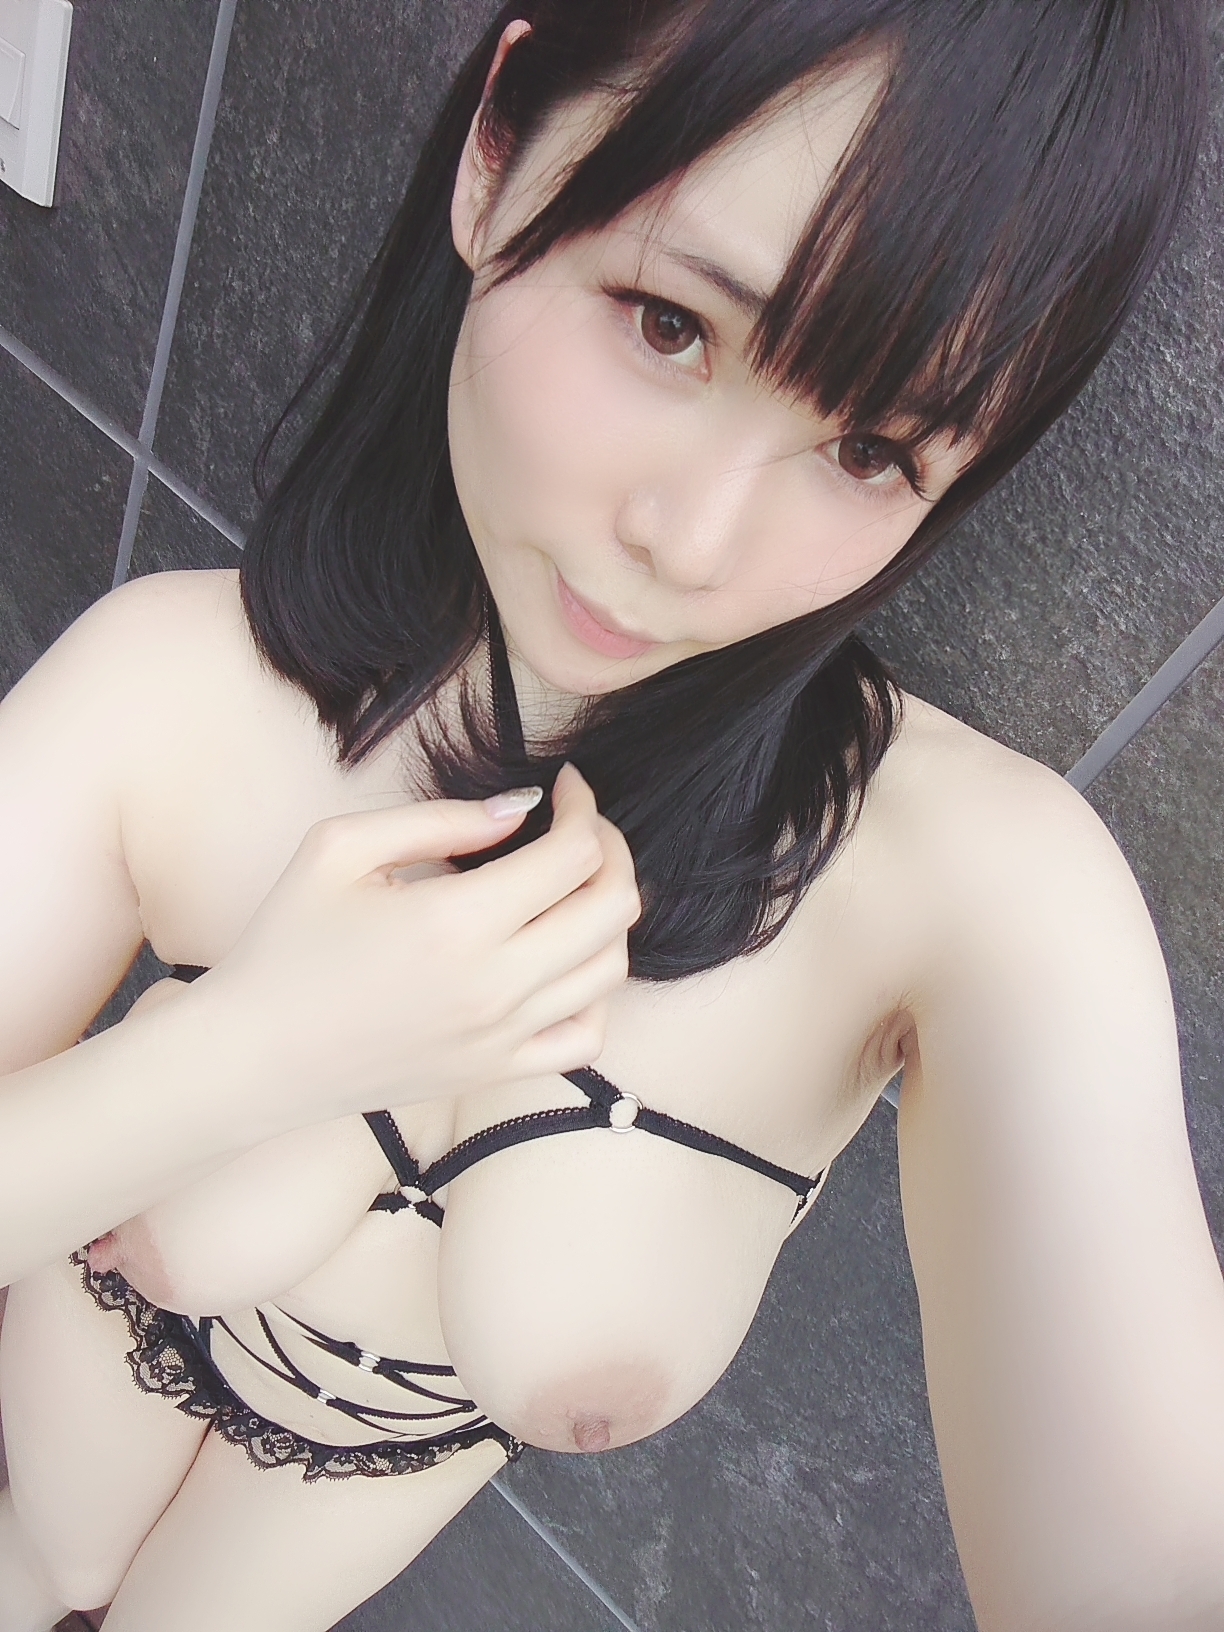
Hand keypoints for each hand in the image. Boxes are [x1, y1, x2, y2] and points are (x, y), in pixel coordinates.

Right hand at [175, 765, 639, 1123]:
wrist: (254, 1055)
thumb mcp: (340, 848)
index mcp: (456, 921)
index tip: (568, 789)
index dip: (584, 808)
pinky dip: (595, 995)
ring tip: (573, 888)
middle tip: (581, 828)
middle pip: (612, 907)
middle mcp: (495, 984)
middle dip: (609, 851)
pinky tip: (561, 963)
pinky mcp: (495, 1073)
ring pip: (610, 969)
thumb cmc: (286, 944)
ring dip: (607, 915)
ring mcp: (502, 1037)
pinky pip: (587, 1038)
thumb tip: (522, 807)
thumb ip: (440, 819)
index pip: (573, 854)